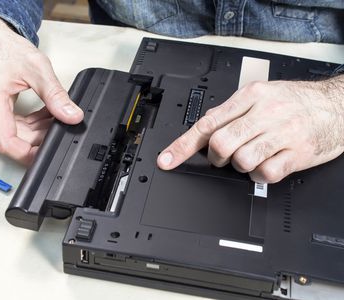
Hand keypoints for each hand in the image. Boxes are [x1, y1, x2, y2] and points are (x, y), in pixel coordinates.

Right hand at [0, 17, 83, 164]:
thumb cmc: (7, 49)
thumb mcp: (38, 70)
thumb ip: (56, 96)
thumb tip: (72, 116)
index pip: (7, 143)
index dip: (29, 154)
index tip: (49, 153)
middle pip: (14, 140)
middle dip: (41, 137)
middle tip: (62, 126)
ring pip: (15, 136)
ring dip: (38, 130)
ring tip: (56, 116)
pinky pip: (12, 127)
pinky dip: (31, 124)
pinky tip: (46, 115)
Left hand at [157, 77, 343, 182]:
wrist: (337, 106)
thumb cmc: (295, 101)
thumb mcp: (261, 94)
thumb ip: (231, 111)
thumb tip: (204, 128)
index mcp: (250, 96)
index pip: (207, 123)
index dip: (182, 145)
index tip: (166, 160)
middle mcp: (264, 113)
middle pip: (220, 144)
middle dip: (216, 157)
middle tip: (224, 156)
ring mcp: (281, 134)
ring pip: (241, 161)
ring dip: (240, 165)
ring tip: (252, 155)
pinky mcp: (296, 154)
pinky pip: (265, 174)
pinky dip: (260, 175)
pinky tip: (267, 163)